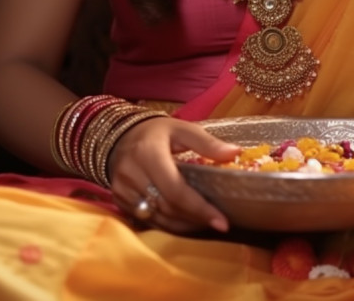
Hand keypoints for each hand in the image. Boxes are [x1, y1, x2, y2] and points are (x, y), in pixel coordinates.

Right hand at [108, 117, 239, 232]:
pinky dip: (168, 224)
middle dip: (196, 219)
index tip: (222, 222)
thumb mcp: (182, 129)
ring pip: (157, 218)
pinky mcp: (119, 199)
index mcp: (148, 154)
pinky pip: (146, 220)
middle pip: (168, 207)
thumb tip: (235, 152)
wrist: (119, 134)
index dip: (200, 209)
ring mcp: (122, 189)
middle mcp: (131, 173)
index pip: (176, 191)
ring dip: (183, 224)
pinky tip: (185, 221)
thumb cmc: (156, 132)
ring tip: (205, 222)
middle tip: (219, 223)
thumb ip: (207, 143)